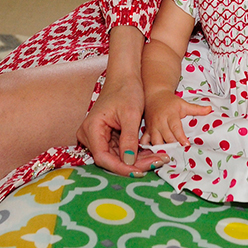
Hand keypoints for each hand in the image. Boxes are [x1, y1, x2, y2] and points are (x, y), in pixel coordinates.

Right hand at [76, 26, 155, 175]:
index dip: (122, 167)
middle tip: (157, 163)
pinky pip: (119, 150)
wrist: (125, 76)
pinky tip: (151, 154)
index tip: (141, 171)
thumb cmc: (126, 90)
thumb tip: (129, 163)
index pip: (103, 158)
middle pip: (110, 159)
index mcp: (91, 129)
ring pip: (116, 157)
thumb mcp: (130, 115)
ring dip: (137, 160)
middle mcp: (89, 135)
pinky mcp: (105, 136)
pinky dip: (135, 153)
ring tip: (158, 159)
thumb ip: (128, 139)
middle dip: (133, 164)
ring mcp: (97, 136)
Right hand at [142, 90, 211, 148]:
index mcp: (170, 114)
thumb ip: (196, 109)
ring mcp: (152, 127)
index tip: (186, 145)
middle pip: (166, 137)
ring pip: (155, 141)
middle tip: (180, 155)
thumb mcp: (183, 104)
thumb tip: (210, 109)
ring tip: (169, 157)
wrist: (154, 95)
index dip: (180, 137)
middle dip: (173, 146)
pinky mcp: (147, 130)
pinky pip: (145, 141)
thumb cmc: (170, 101)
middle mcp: (160, 122)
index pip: (175, 128)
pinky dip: (148, 148)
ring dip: (162, 150)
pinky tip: (154, 155)